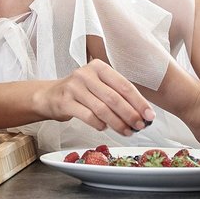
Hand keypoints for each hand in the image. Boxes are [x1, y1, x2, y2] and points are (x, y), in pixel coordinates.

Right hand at [32, 60, 155, 133]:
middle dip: (130, 115)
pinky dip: (100, 125)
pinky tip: (105, 128)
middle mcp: (86, 74)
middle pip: (114, 98)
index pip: (124, 85)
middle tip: (141, 126)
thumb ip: (117, 94)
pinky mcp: (65, 101)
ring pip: (102, 109)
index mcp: (99, 66)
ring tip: (127, 132)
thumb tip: (142, 113)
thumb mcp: (98, 85)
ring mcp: (74, 87)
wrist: (49, 96)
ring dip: (118, 123)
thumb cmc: (80, 92)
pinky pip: (88, 116)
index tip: (149, 115)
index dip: (139, 102)